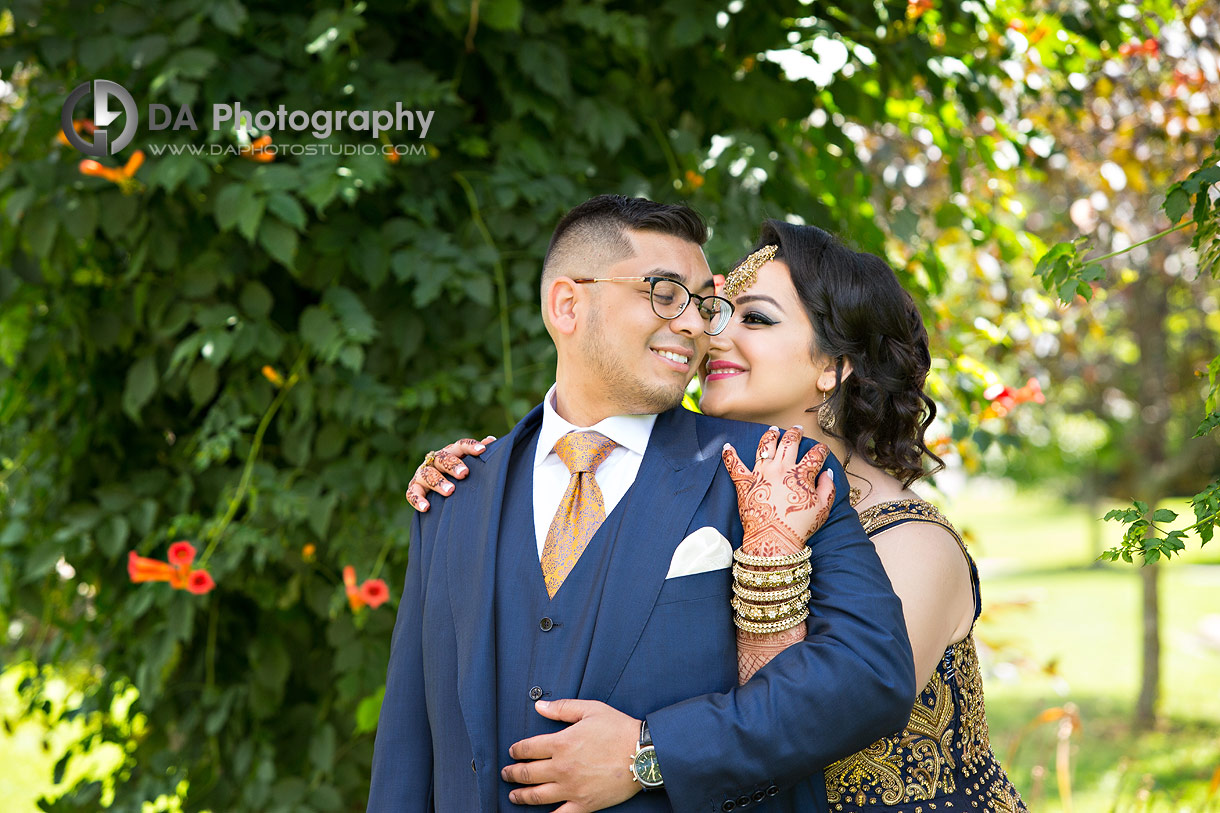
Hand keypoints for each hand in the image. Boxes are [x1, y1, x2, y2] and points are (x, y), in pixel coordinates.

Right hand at [404, 435, 495, 510]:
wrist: (438, 489)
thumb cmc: (459, 475)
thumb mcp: (469, 464)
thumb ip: (478, 456)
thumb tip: (491, 440)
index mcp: (451, 453)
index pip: (460, 446)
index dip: (470, 447)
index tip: (482, 450)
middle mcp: (435, 461)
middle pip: (443, 459)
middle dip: (453, 465)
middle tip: (464, 473)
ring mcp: (423, 473)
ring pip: (428, 475)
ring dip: (438, 482)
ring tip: (450, 491)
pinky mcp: (414, 487)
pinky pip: (413, 493)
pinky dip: (418, 500)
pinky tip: (426, 507)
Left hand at [502, 699, 642, 811]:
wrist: (643, 754)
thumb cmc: (618, 729)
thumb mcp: (590, 709)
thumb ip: (562, 708)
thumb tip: (539, 706)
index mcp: (562, 743)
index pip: (528, 748)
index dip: (517, 750)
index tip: (513, 752)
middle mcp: (562, 767)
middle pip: (528, 773)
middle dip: (513, 773)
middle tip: (506, 774)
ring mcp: (571, 788)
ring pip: (537, 795)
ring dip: (521, 796)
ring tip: (513, 795)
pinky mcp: (584, 804)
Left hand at [722, 425, 834, 557]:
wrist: (774, 541)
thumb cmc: (799, 527)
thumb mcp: (822, 508)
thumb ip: (828, 488)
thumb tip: (827, 473)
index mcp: (801, 474)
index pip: (814, 455)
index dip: (821, 450)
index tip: (822, 449)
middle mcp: (781, 468)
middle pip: (790, 443)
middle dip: (796, 434)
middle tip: (798, 429)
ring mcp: (761, 473)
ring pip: (765, 446)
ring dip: (770, 435)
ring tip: (773, 430)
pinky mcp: (745, 483)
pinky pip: (734, 465)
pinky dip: (729, 455)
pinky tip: (727, 446)